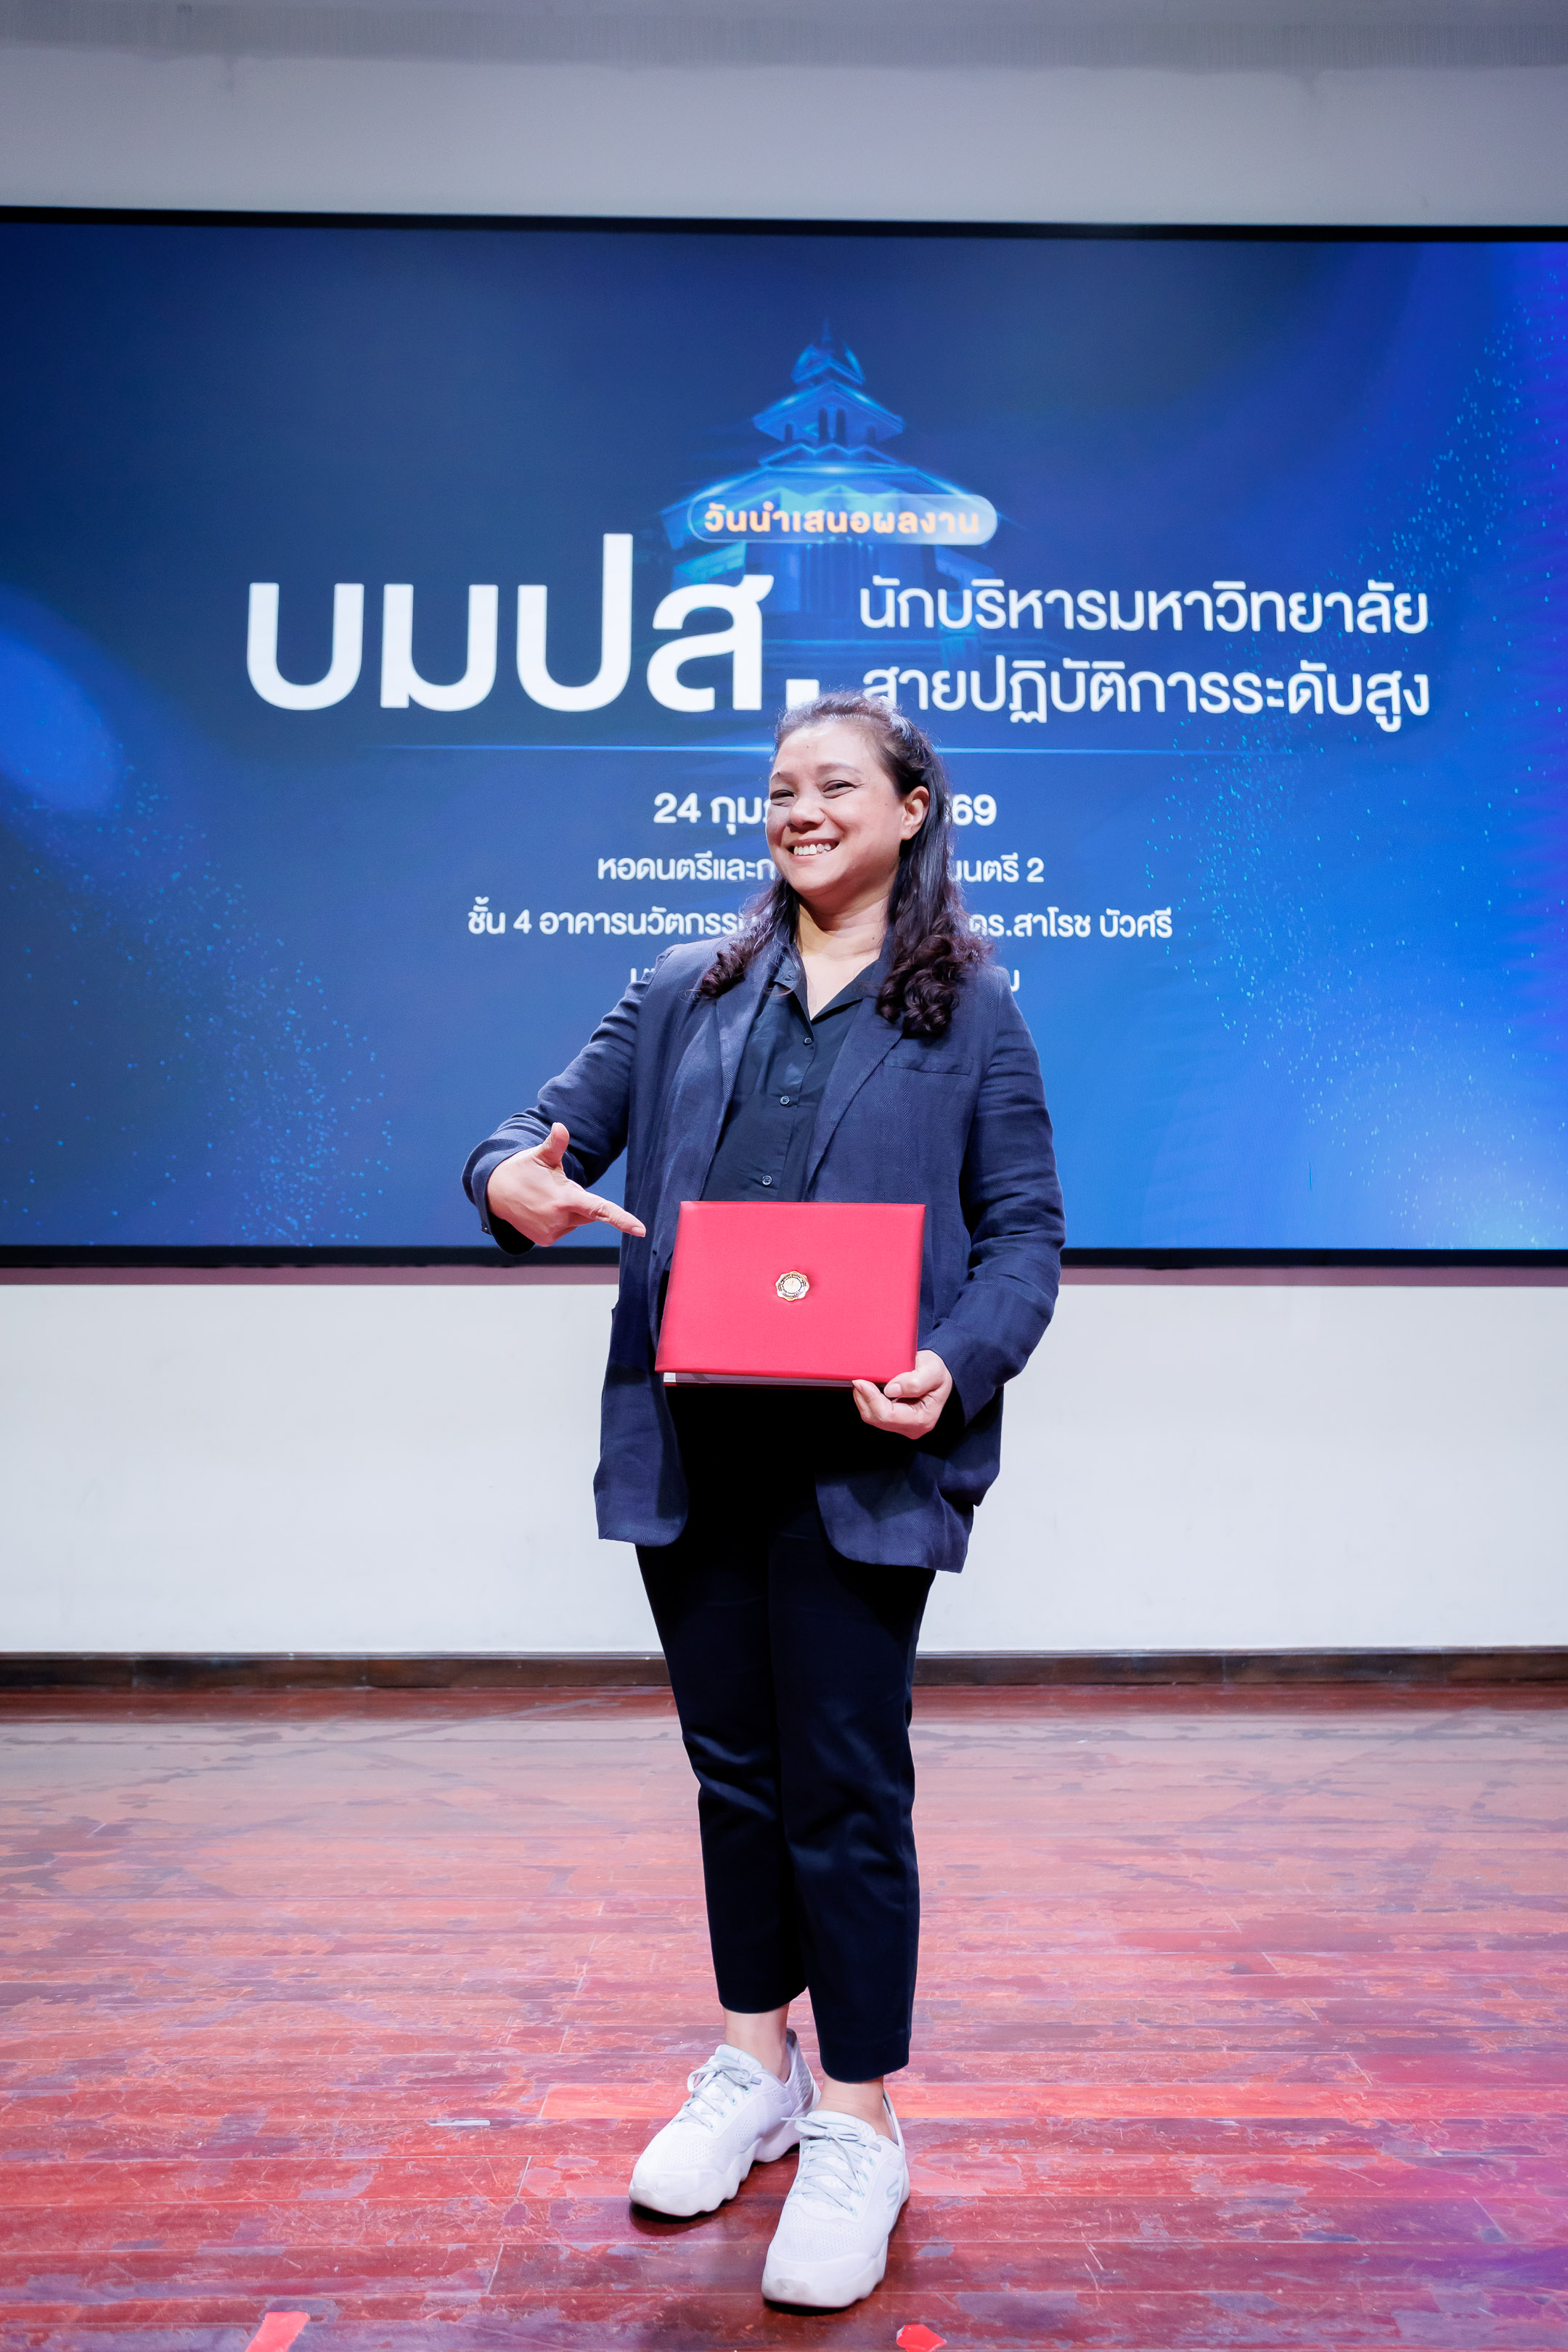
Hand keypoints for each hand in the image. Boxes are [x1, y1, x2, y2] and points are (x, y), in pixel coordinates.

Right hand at [485, 1123, 646, 1246]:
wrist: (495, 1192)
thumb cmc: (524, 1169)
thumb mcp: (540, 1155)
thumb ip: (556, 1143)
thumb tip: (560, 1126)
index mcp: (565, 1199)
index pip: (600, 1210)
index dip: (622, 1219)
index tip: (641, 1230)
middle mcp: (560, 1220)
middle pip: (588, 1212)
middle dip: (579, 1199)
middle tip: (555, 1186)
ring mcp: (552, 1233)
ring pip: (576, 1221)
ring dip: (568, 1210)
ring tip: (544, 1198)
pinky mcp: (546, 1240)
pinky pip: (564, 1228)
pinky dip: (559, 1219)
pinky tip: (541, 1209)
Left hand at [851, 1350, 952, 1440]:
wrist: (936, 1373)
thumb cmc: (936, 1371)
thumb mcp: (933, 1369)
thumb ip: (915, 1381)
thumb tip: (891, 1390)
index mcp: (923, 1419)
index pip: (888, 1415)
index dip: (872, 1398)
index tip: (861, 1381)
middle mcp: (912, 1428)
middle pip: (877, 1418)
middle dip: (864, 1398)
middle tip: (858, 1378)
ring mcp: (902, 1426)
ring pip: (872, 1417)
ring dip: (864, 1399)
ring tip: (864, 1380)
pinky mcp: (894, 1422)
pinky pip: (874, 1414)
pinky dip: (868, 1400)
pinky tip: (869, 1387)